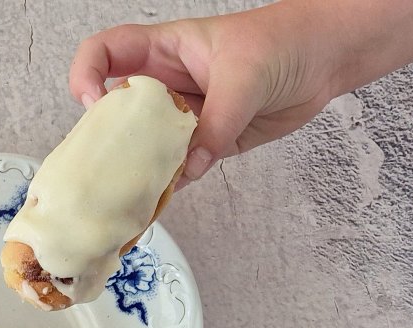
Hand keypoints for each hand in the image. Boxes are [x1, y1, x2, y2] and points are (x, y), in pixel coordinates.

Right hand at [68, 4, 338, 184]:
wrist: (326, 59)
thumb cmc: (284, 42)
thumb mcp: (246, 75)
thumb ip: (217, 123)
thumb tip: (188, 167)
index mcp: (163, 50)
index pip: (105, 53)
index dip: (87, 74)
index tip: (93, 104)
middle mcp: (165, 84)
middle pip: (115, 109)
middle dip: (104, 136)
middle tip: (104, 164)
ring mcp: (183, 117)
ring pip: (145, 145)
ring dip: (136, 168)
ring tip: (126, 193)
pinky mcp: (206, 144)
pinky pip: (177, 168)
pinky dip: (168, 186)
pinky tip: (159, 200)